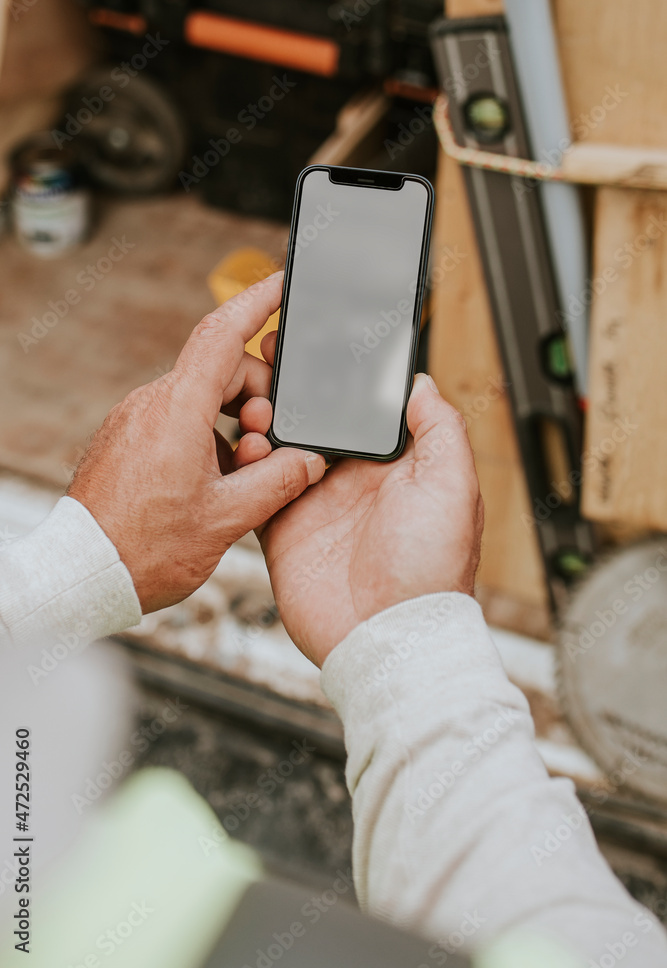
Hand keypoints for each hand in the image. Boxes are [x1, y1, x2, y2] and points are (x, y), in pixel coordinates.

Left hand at [68, 272, 324, 611]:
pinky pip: (179, 419)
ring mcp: (136, 419)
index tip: (283, 283)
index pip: (222, 335)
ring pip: (203, 398)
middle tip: (268, 449)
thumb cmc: (146, 550)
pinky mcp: (127, 438)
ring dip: (235, 424)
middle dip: (259, 400)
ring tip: (242, 474)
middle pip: (223, 371)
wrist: (83, 574)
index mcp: (178, 412)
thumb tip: (309, 460)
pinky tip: (215, 480)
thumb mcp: (228, 519)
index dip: (257, 301)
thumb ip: (279, 482)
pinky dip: (208, 436)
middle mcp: (152, 404)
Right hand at [248, 339, 482, 666]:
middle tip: (270, 356)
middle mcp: (353, 480)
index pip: (363, 408)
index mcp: (395, 466)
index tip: (320, 343)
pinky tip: (240, 441)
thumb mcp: (454, 488)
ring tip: (252, 397)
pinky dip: (246, 465)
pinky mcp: (284, 529)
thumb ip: (440, 429)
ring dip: (264, 420)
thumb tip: (419, 382)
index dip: (342, 377)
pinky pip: (258, 488)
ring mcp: (315, 503)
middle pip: (316, 420)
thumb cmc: (431, 571)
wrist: (387, 639)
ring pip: (281, 446)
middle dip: (294, 388)